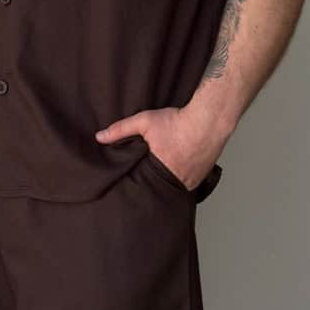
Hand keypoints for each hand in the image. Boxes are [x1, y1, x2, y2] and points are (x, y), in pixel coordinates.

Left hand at [95, 106, 222, 192]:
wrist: (209, 120)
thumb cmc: (178, 122)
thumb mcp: (145, 122)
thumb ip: (121, 129)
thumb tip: (100, 137)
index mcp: (160, 172)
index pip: (143, 186)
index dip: (137, 185)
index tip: (130, 186)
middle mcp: (177, 180)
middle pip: (159, 189)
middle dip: (152, 187)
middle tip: (145, 183)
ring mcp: (192, 181)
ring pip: (175, 188)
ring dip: (168, 184)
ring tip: (160, 179)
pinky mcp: (202, 178)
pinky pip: (188, 185)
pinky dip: (182, 180)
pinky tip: (177, 173)